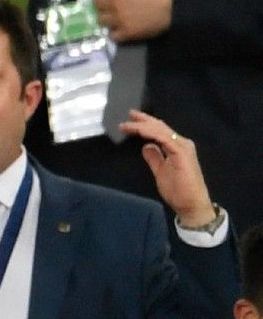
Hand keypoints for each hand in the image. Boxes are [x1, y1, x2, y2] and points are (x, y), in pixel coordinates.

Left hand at [92, 0, 173, 41]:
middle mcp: (114, 5)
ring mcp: (119, 20)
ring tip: (110, 15)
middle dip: (98, 2)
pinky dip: (112, 32)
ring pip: (101, 20)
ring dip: (104, 17)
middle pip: (96, 5)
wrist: (176, 7)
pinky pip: (112, 35)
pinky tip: (117, 28)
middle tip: (104, 1)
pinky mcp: (127, 33)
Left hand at [121, 110, 216, 226]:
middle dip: (143, 119)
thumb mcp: (160, 170)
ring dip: (143, 126)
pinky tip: (139, 131)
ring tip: (127, 124)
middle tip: (129, 114)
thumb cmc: (178, 190)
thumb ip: (155, 157)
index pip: (160, 131)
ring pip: (161, 130)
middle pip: (160, 127)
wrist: (191, 204)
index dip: (145, 123)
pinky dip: (151, 133)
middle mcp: (181, 143)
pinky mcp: (182, 153)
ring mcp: (183, 147)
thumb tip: (147, 146)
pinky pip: (164, 138)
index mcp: (177, 147)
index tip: (130, 120)